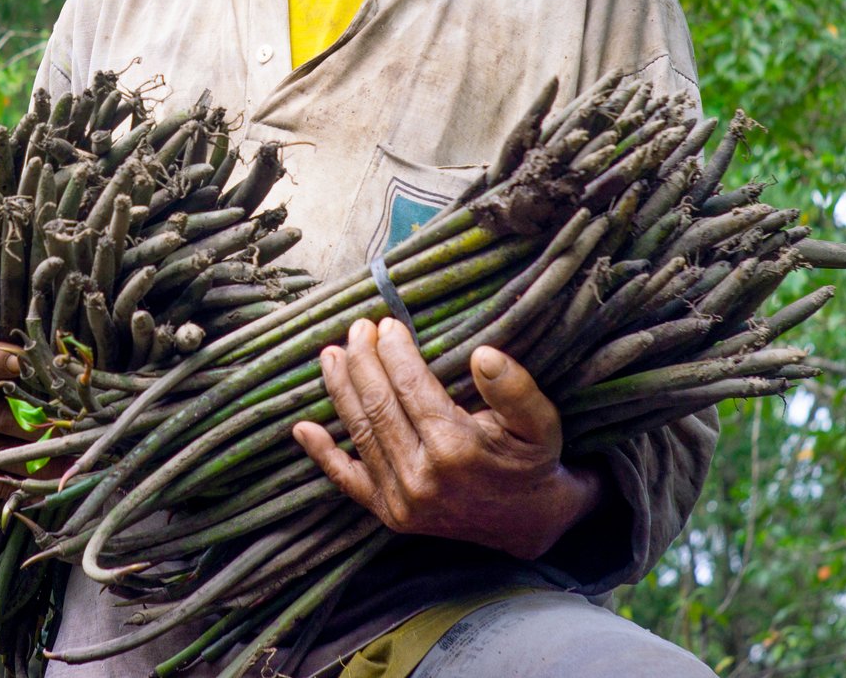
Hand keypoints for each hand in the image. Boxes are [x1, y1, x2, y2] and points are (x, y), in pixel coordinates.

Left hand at [292, 318, 599, 560]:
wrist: (529, 522)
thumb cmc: (533, 462)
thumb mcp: (541, 423)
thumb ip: (516, 388)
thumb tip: (483, 355)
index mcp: (455, 449)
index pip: (409, 385)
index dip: (394, 350)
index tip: (388, 323)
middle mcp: (421, 478)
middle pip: (377, 404)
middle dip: (363, 360)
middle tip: (357, 328)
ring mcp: (401, 501)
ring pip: (359, 433)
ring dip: (340, 390)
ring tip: (331, 354)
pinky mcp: (390, 515)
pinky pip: (348, 481)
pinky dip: (322, 454)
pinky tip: (304, 428)